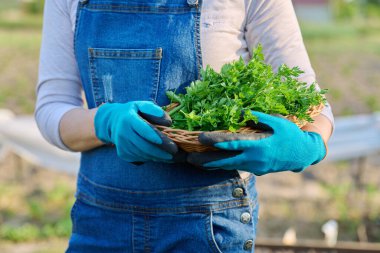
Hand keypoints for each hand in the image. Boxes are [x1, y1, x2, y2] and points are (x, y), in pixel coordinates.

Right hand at [94, 101, 179, 162]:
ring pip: (143, 154)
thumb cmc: (133, 112)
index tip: (170, 143)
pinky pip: (139, 158)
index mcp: (129, 119)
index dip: (156, 137)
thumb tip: (168, 122)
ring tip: (170, 156)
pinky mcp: (123, 154)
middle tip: (174, 152)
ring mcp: (122, 145)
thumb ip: (155, 111)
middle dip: (161, 151)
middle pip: (144, 146)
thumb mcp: (142, 105)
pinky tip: (159, 156)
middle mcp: (123, 133)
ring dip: (157, 157)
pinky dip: (151, 158)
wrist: (112, 121)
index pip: (144, 130)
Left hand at [187, 111, 325, 174]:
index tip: (200, 138)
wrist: (304, 154)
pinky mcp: (257, 170)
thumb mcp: (277, 121)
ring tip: (196, 163)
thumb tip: (238, 112)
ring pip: (229, 167)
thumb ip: (257, 117)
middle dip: (206, 161)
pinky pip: (236, 168)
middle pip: (225, 161)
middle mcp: (254, 159)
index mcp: (258, 146)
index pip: (231, 144)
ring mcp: (255, 167)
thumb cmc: (291, 134)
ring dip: (212, 165)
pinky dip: (224, 166)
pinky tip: (213, 164)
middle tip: (189, 160)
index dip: (215, 141)